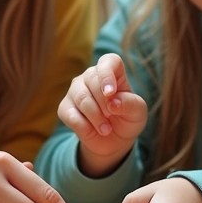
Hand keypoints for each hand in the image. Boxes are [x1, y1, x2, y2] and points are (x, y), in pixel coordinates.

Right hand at [57, 53, 146, 176]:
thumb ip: (130, 104)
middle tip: (112, 116)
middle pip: (92, 79)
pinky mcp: (64, 108)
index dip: (107, 75)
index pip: (108, 61)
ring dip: (96, 117)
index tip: (110, 93)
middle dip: (104, 103)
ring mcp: (75, 90)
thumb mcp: (137, 113)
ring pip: (81, 98)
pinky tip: (92, 131)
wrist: (113, 141)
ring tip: (106, 129)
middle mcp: (91, 76)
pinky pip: (71, 115)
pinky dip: (85, 127)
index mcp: (112, 71)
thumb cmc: (127, 119)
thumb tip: (112, 102)